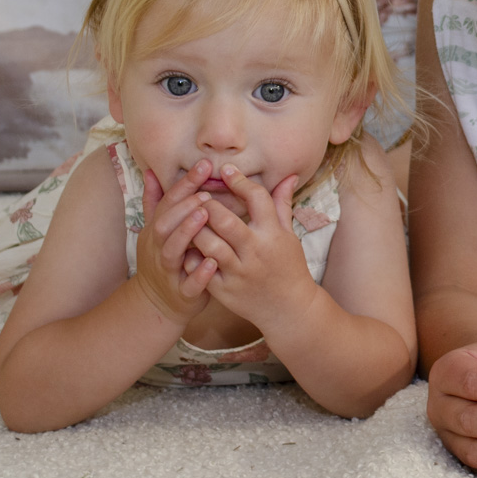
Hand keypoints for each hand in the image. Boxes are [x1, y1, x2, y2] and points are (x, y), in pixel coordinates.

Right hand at [133, 164, 216, 325]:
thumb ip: (156, 202)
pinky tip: (212, 261)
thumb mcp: (156, 231)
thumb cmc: (165, 261)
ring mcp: (168, 273)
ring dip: (187, 233)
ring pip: (172, 252)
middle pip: (164, 225)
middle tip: (206, 193)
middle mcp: (158, 250)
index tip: (204, 165)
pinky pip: (188, 285)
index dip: (183, 185)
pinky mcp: (181, 295)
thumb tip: (151, 171)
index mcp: (155, 233)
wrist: (158, 305)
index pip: (167, 203)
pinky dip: (199, 274)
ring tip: (205, 216)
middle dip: (183, 208)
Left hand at [191, 165, 314, 330]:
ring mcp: (239, 272)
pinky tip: (187, 245)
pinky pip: (201, 269)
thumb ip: (283, 204)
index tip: (226, 169)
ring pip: (209, 244)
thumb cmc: (288, 266)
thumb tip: (289, 175)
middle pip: (225, 220)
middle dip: (208, 204)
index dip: (239, 181)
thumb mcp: (288, 234)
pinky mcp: (225, 290)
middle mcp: (255, 251)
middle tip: (199, 194)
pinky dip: (191, 255)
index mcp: (273, 234)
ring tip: (189, 217)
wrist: (288, 308)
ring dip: (195, 228)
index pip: (257, 198)